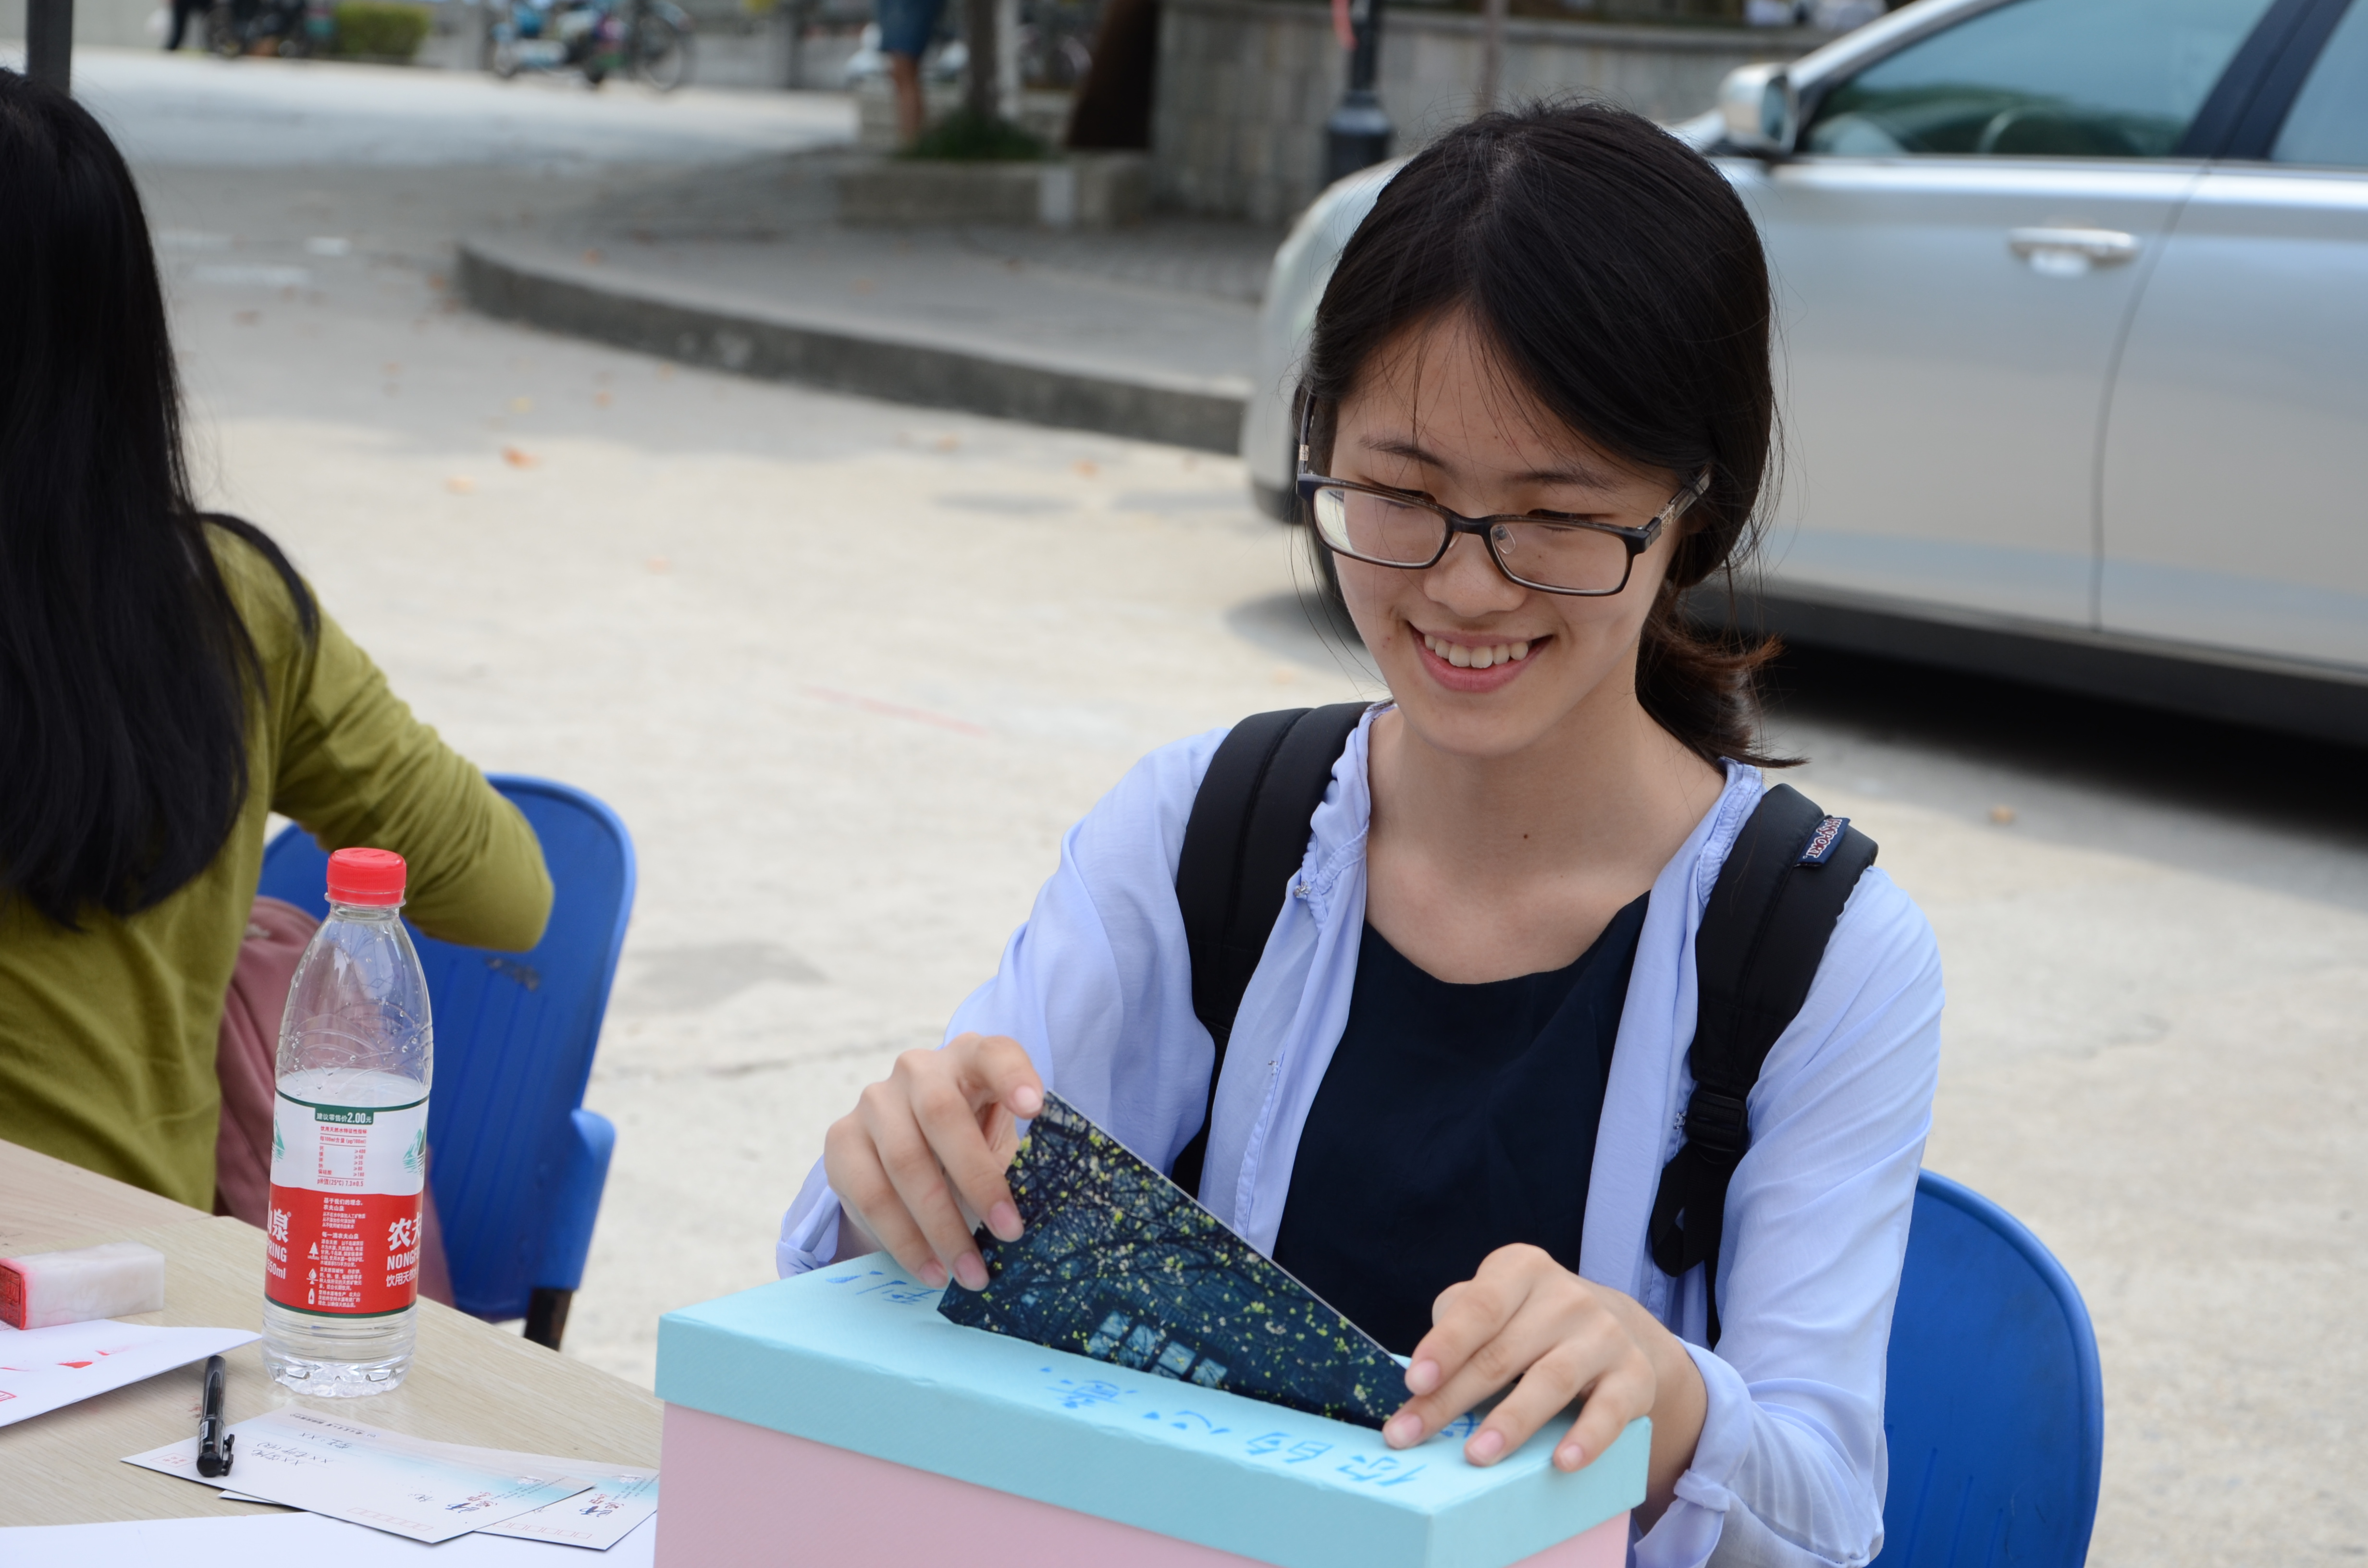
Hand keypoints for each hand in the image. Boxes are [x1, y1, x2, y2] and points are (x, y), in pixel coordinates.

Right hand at [821, 1033, 1042, 1292]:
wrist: (905, 1154)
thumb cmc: (969, 1145)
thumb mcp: (998, 1140)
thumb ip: (1015, 1160)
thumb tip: (1026, 1216)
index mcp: (969, 1059)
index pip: (993, 1053)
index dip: (1013, 1076)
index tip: (1035, 1108)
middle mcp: (918, 1070)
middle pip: (942, 1115)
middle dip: (979, 1181)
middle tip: (1009, 1233)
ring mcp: (873, 1102)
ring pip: (904, 1162)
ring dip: (941, 1227)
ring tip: (970, 1273)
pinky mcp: (841, 1139)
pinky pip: (869, 1195)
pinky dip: (904, 1241)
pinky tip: (930, 1269)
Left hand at [1380, 1244, 1705, 1519]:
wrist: (1617, 1329)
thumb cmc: (1530, 1322)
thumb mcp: (1494, 1305)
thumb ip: (1456, 1325)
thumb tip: (1421, 1380)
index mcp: (1521, 1271)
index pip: (1479, 1307)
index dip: (1445, 1345)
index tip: (1414, 1383)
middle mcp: (1566, 1297)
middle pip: (1502, 1353)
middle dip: (1452, 1399)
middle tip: (1412, 1436)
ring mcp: (1604, 1335)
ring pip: (1552, 1380)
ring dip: (1511, 1421)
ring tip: (1477, 1455)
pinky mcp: (1634, 1376)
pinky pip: (1609, 1410)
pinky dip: (1587, 1438)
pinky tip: (1562, 1462)